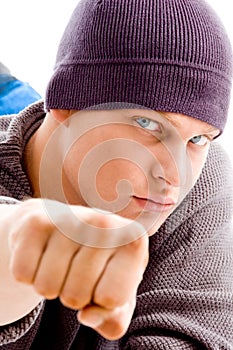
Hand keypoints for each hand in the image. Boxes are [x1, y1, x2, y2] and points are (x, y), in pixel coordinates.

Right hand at [8, 198, 148, 338]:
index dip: (101, 301)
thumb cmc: (97, 263)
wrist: (64, 225)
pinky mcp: (37, 221)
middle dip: (74, 295)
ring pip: (47, 287)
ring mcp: (71, 218)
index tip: (103, 281)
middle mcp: (105, 223)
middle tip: (77, 271)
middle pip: (76, 297)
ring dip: (50, 285)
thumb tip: (88, 317)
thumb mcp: (116, 292)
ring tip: (62, 261)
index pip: (111, 299)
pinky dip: (30, 273)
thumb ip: (114, 317)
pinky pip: (23, 274)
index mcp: (133, 240)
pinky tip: (44, 253)